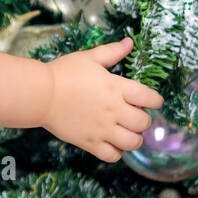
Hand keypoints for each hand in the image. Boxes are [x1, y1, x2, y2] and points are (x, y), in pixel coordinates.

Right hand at [40, 37, 163, 161]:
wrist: (40, 94)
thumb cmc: (64, 73)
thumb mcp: (90, 58)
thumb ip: (112, 52)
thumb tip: (129, 42)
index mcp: (117, 88)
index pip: (149, 98)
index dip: (156, 100)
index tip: (152, 101)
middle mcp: (114, 110)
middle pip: (144, 123)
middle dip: (144, 120)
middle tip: (135, 116)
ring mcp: (103, 129)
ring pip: (133, 142)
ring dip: (134, 138)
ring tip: (126, 132)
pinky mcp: (90, 142)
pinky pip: (113, 156)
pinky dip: (116, 152)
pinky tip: (111, 142)